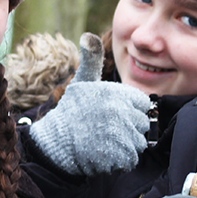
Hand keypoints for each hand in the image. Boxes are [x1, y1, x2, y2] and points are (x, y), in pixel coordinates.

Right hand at [28, 32, 152, 174]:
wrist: (55, 142)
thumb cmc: (71, 111)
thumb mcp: (82, 82)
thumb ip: (92, 60)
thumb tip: (88, 36)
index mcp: (117, 93)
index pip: (141, 104)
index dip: (129, 110)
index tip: (112, 114)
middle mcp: (121, 112)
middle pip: (141, 124)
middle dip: (128, 129)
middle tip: (106, 130)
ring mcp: (121, 135)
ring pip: (138, 143)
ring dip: (125, 146)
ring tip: (105, 142)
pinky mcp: (118, 156)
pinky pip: (131, 159)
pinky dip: (120, 160)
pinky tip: (104, 154)